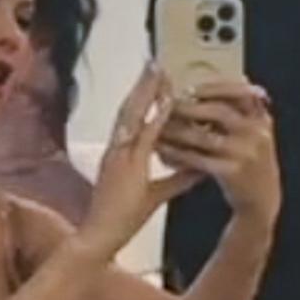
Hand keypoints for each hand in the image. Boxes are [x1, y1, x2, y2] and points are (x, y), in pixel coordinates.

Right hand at [86, 69, 196, 258]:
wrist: (99, 236)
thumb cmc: (123, 217)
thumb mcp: (157, 194)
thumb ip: (179, 179)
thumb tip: (200, 168)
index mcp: (121, 153)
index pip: (134, 118)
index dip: (146, 96)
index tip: (160, 78)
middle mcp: (117, 149)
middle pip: (131, 109)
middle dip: (145, 86)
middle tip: (158, 64)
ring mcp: (117, 154)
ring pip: (132, 117)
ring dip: (146, 93)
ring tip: (159, 72)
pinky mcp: (120, 164)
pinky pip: (138, 138)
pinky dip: (152, 120)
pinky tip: (164, 105)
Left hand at [159, 82, 278, 233]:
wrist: (262, 201)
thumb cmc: (251, 163)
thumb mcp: (255, 134)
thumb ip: (239, 113)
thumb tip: (209, 87)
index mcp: (262, 118)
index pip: (239, 92)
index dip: (213, 87)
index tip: (189, 86)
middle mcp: (257, 133)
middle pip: (219, 112)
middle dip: (189, 106)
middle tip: (167, 103)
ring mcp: (245, 153)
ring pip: (203, 136)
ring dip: (177, 130)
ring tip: (158, 127)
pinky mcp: (231, 172)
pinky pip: (197, 159)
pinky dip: (177, 153)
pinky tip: (163, 151)